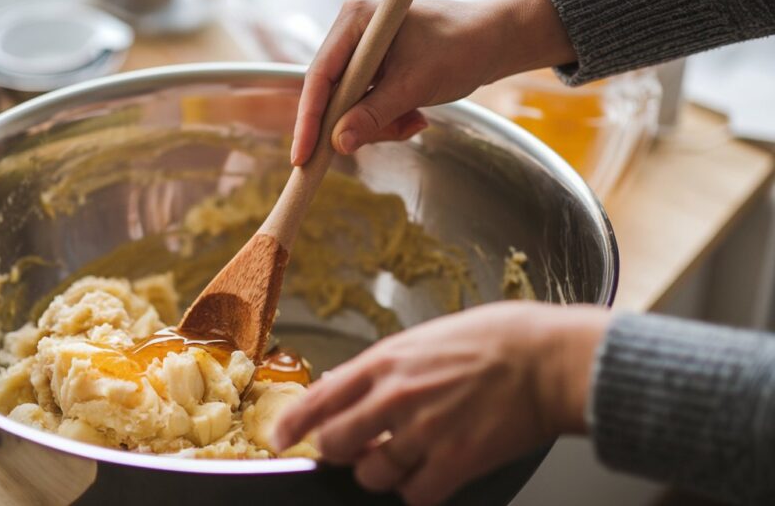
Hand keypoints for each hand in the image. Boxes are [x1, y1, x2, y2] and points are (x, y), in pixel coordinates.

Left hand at [272, 302, 610, 505]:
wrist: (546, 358)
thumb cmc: (494, 340)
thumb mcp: (424, 338)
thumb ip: (384, 365)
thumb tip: (348, 383)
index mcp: (385, 362)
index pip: (320, 398)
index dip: (294, 424)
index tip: (282, 438)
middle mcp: (395, 397)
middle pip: (336, 444)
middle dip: (340, 451)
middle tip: (357, 449)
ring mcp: (423, 431)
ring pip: (373, 475)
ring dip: (384, 472)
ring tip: (408, 457)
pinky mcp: (454, 461)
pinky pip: (416, 495)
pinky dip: (420, 491)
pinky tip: (434, 473)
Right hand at [291, 0, 574, 165]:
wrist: (496, 41)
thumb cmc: (462, 47)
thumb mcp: (415, 86)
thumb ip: (374, 115)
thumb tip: (338, 143)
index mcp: (355, 20)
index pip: (319, 76)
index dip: (309, 119)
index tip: (302, 156)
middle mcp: (352, 33)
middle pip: (331, 95)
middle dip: (354, 124)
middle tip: (379, 141)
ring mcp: (363, 52)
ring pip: (350, 106)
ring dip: (378, 125)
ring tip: (413, 123)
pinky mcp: (376, 69)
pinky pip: (367, 105)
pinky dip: (387, 120)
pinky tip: (415, 117)